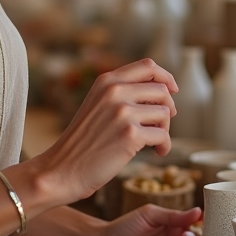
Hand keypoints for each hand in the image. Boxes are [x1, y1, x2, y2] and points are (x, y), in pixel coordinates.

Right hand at [37, 59, 177, 204]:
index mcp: (107, 81)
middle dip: (168, 109)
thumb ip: (122, 93)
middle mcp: (115, 91)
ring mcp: (122, 112)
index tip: (172, 90)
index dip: (165, 77)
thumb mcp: (98, 105)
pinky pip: (163, 135)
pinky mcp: (130, 135)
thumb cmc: (84, 141)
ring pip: (165, 113)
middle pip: (162, 90)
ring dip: (164, 129)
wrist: (63, 169)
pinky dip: (164, 146)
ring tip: (153, 142)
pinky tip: (156, 153)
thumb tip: (163, 92)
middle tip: (161, 125)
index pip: (148, 66)